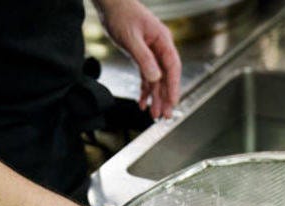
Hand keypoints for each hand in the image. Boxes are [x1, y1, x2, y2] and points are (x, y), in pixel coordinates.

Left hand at [98, 0, 181, 118]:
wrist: (110, 3)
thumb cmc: (121, 14)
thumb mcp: (131, 38)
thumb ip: (144, 58)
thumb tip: (155, 78)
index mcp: (163, 41)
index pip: (173, 68)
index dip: (174, 87)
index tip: (173, 102)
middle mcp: (160, 48)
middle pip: (167, 77)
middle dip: (166, 97)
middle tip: (166, 115)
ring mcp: (152, 52)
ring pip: (157, 79)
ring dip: (156, 97)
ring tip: (154, 114)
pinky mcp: (143, 55)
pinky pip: (147, 76)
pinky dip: (145, 89)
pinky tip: (143, 102)